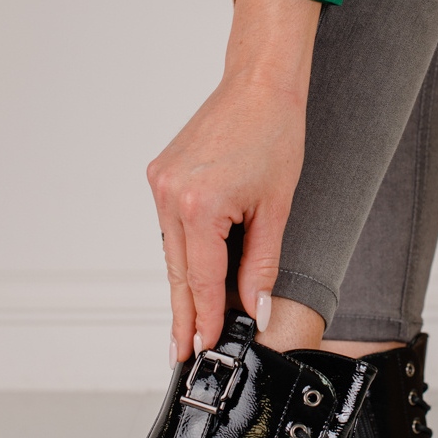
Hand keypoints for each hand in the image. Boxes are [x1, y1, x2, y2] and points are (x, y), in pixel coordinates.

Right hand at [147, 0, 320, 363]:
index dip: (205, 319)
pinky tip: (190, 280)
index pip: (204, 280)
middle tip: (181, 353)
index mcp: (200, 206)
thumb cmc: (274, 134)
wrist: (259, 84)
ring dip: (182, 289)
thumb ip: (262, 265)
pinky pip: (171, 229)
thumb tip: (254, 308)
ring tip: (186, 327)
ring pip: (172, 254)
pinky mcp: (161, 176)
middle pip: (179, 273)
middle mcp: (171, 196)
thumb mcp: (276, 208)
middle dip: (184, 316)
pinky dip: (182, 256)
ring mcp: (161, 184)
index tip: (204, 348)